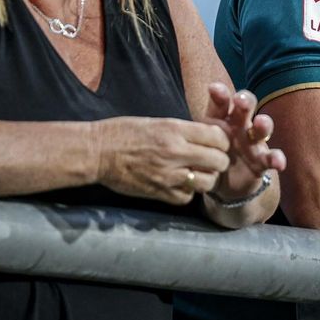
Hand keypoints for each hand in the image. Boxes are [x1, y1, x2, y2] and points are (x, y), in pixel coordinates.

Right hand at [92, 116, 230, 205]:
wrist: (97, 152)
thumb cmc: (123, 132)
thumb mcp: (156, 122)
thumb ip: (182, 131)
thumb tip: (204, 138)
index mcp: (174, 129)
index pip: (217, 137)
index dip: (222, 141)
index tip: (217, 144)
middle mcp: (175, 151)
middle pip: (219, 161)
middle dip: (220, 161)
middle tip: (212, 161)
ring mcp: (168, 175)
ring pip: (207, 182)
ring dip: (206, 179)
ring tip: (198, 174)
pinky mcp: (160, 193)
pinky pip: (187, 197)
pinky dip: (187, 193)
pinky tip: (180, 185)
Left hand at [199, 83, 286, 201]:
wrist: (224, 182)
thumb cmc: (211, 154)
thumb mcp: (201, 145)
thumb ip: (196, 136)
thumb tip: (176, 129)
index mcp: (221, 118)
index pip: (222, 102)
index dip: (220, 94)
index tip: (214, 89)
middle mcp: (240, 125)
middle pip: (246, 107)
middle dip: (244, 101)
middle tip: (240, 101)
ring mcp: (253, 141)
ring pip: (262, 128)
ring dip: (263, 124)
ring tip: (261, 123)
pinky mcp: (262, 160)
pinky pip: (271, 158)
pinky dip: (276, 159)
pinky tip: (278, 163)